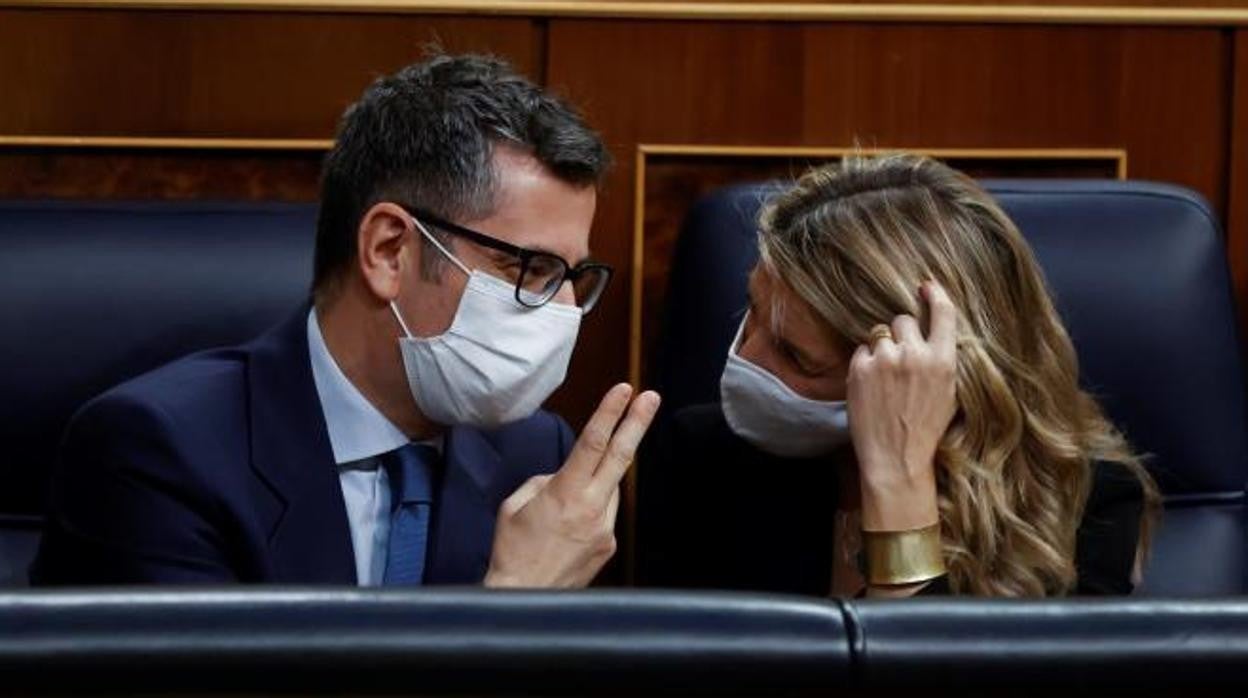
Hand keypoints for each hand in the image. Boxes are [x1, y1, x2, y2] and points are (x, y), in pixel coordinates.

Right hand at [483, 383, 660, 587]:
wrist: (524, 599)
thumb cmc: (512, 551)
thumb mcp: (515, 505)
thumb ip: (544, 482)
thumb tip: (562, 476)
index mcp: (565, 493)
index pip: (593, 443)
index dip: (610, 413)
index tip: (624, 391)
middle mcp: (591, 509)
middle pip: (621, 457)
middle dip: (637, 423)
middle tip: (651, 398)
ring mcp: (604, 529)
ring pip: (610, 488)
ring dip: (596, 482)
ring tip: (562, 509)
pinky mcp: (608, 546)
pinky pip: (604, 514)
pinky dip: (590, 508)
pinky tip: (567, 527)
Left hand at [848, 281, 957, 531]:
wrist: (896, 458)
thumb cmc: (925, 428)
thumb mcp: (948, 392)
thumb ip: (941, 359)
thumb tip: (933, 333)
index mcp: (943, 361)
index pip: (943, 314)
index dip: (935, 295)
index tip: (927, 286)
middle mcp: (915, 355)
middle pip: (903, 320)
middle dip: (900, 334)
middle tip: (899, 361)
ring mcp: (885, 359)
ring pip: (880, 334)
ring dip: (881, 349)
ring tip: (885, 379)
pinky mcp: (860, 367)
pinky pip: (862, 350)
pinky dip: (865, 363)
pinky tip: (871, 386)